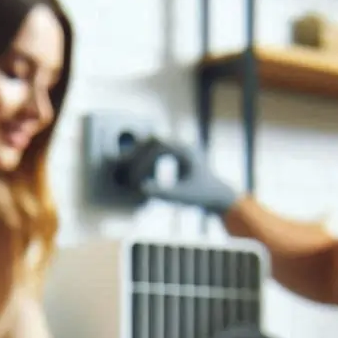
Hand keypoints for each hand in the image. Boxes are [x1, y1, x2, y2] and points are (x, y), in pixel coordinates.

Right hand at [118, 135, 238, 214]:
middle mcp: (183, 145)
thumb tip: (142, 188)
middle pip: (153, 140)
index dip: (142, 160)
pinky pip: (158, 151)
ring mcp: (181, 148)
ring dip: (139, 154)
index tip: (134, 177)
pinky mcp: (178, 154)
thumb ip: (162, 193)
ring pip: (154, 143)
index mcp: (186, 151)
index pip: (158, 146)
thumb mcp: (182, 197)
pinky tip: (137, 171)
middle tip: (119, 163)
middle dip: (135, 152)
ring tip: (124, 166)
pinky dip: (146, 158)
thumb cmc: (203, 196)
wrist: (219, 196)